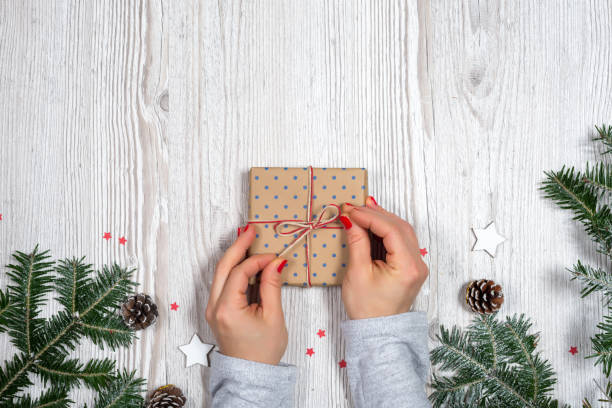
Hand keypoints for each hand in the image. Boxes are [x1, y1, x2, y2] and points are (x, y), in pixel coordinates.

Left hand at [205, 225, 288, 364]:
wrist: (251, 375)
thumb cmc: (262, 351)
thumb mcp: (273, 317)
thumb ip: (271, 286)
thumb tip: (275, 262)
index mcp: (227, 309)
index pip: (240, 272)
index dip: (258, 260)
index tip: (275, 257)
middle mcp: (214, 306)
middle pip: (223, 267)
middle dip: (238, 246)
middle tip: (251, 230)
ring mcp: (213, 308)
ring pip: (221, 273)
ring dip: (234, 256)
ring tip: (247, 240)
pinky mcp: (217, 310)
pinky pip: (223, 283)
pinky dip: (234, 269)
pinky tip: (245, 261)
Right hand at [339, 196, 427, 319]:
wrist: (377, 332)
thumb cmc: (367, 308)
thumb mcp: (357, 272)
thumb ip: (357, 242)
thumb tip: (350, 218)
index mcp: (408, 267)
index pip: (391, 230)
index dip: (369, 216)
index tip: (350, 210)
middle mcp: (417, 263)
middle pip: (399, 227)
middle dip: (376, 214)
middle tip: (354, 206)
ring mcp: (416, 265)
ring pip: (402, 231)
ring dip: (382, 219)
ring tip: (361, 210)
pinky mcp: (410, 266)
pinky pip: (401, 240)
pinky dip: (386, 230)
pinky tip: (372, 223)